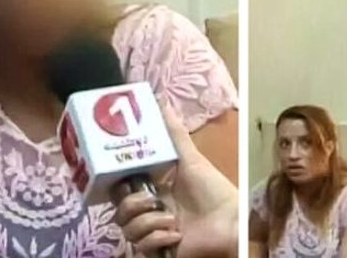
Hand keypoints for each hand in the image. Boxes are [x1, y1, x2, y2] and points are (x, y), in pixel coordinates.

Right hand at [112, 106, 237, 257]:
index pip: (121, 187)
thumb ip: (174, 134)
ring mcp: (153, 232)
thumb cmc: (213, 189)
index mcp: (153, 188)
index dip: (115, 184)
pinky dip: (157, 240)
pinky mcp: (158, 250)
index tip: (115, 175)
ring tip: (172, 221)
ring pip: (127, 229)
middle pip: (119, 210)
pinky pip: (141, 246)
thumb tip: (163, 102)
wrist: (231, 221)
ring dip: (149, 223)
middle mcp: (149, 211)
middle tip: (152, 199)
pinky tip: (176, 236)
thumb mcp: (191, 159)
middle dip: (131, 204)